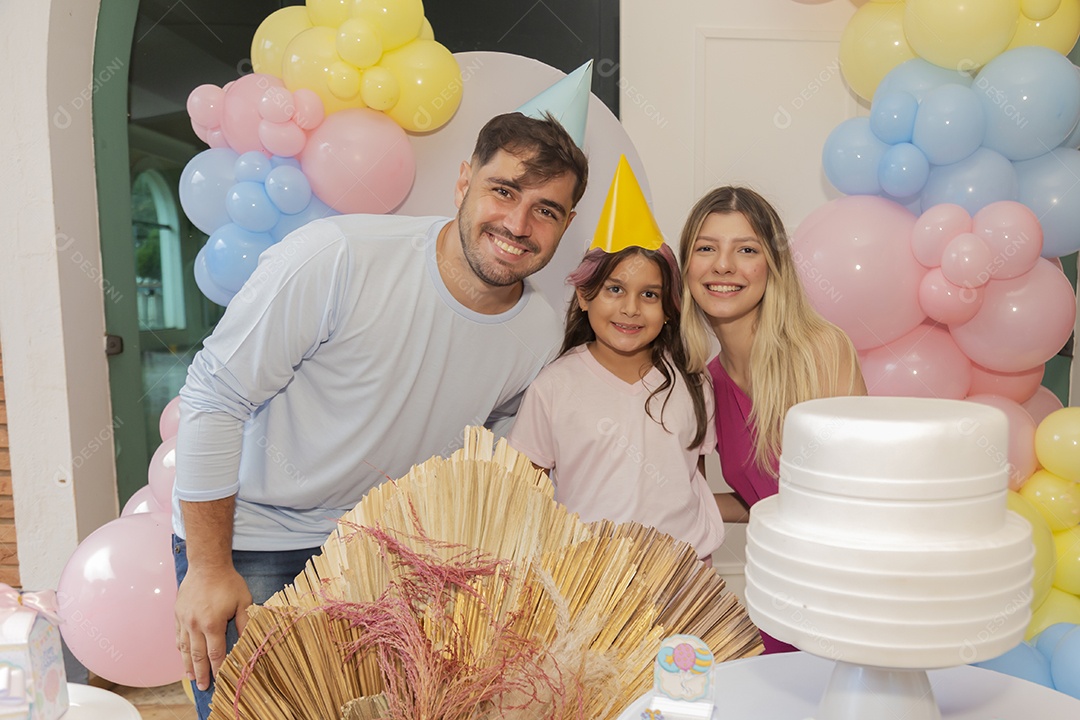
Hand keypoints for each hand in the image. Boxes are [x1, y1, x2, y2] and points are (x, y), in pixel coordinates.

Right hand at [175, 565, 251, 690]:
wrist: (206, 565)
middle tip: (203, 687)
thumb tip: (249, 640)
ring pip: (185, 648)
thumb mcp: (243, 601)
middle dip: (201, 673)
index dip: (218, 668)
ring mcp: (184, 620)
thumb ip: (246, 622)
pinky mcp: (178, 614)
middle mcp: (195, 625)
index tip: (220, 679)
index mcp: (213, 624)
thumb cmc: (228, 582)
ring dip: (188, 665)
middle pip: (198, 656)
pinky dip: (181, 648)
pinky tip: (183, 655)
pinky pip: (178, 636)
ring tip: (191, 677)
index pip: (215, 653)